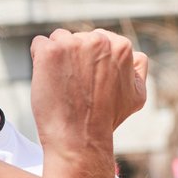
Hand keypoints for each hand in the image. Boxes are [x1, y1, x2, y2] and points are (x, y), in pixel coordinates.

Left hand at [30, 29, 147, 154]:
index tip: (89, 81)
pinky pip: (39, 44)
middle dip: (75, 57)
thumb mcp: (136, 96)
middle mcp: (99, 41)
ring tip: (62, 84)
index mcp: (122, 48)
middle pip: (79, 37)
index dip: (92, 61)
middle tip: (76, 86)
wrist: (79, 139)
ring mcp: (73, 44)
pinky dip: (39, 60)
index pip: (100, 39)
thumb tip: (134, 56)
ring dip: (58, 57)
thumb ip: (137, 70)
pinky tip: (48, 79)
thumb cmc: (105, 120)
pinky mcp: (50, 52)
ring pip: (59, 39)